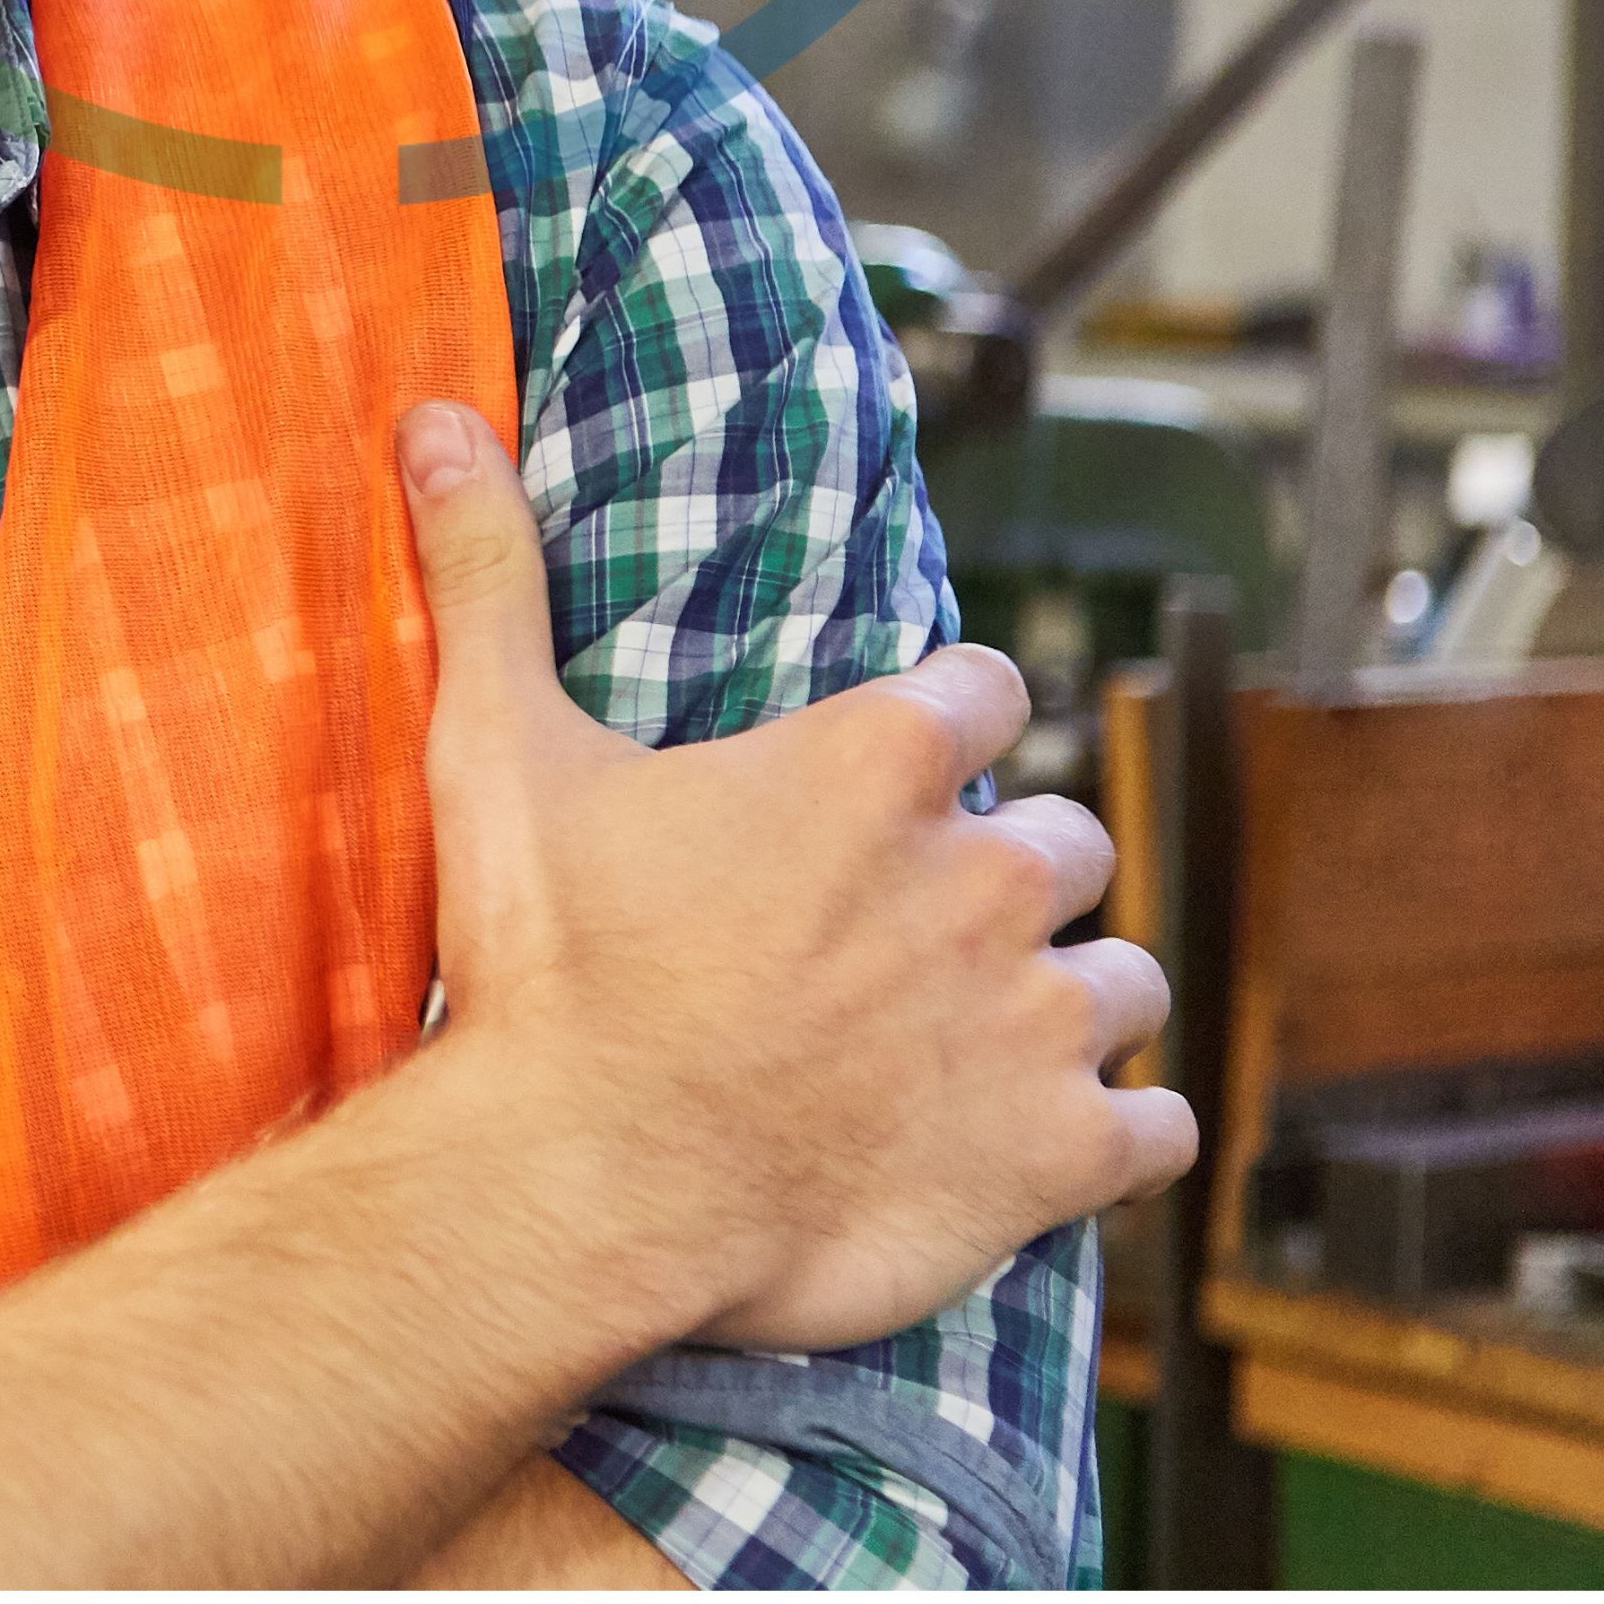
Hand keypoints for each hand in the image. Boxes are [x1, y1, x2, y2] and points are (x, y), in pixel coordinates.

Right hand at [400, 400, 1189, 1351]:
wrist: (578, 1183)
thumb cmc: (543, 974)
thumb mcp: (498, 755)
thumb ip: (490, 581)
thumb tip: (442, 420)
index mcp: (875, 766)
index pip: (984, 693)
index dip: (945, 726)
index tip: (895, 774)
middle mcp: (983, 875)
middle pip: (1064, 837)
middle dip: (1006, 875)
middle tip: (911, 930)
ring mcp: (1034, 1019)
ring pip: (1124, 981)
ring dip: (1069, 1001)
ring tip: (979, 1041)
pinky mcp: (1056, 1152)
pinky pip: (1161, 1130)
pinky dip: (1120, 1137)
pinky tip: (1048, 1144)